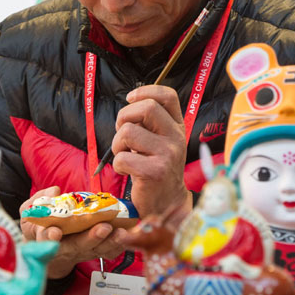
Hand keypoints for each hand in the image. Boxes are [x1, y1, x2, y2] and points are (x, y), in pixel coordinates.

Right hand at [19, 186, 129, 279]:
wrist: (51, 242)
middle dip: (91, 237)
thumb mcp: (32, 210)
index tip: (55, 233)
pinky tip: (127, 235)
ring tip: (120, 232)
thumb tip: (54, 191)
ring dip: (110, 242)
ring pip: (97, 250)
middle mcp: (66, 248)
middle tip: (103, 228)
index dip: (49, 237)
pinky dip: (119, 244)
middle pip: (78, 246)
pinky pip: (108, 251)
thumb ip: (41, 199)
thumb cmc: (41, 224)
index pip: (45, 238)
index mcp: (46, 237)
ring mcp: (82, 251)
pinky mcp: (95, 250)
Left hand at [112, 85, 191, 222]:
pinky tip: (127, 170)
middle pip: (147, 108)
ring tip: (124, 154)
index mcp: (177, 126)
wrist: (166, 203)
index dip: (145, 91)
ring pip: (128, 132)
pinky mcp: (154, 172)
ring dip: (117, 143)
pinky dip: (117, 164)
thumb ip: (151, 122)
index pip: (168, 96)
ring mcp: (167, 155)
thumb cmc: (156, 166)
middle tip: (122, 133)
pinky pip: (122, 158)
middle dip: (124, 117)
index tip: (130, 99)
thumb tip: (131, 102)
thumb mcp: (161, 140)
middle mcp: (176, 137)